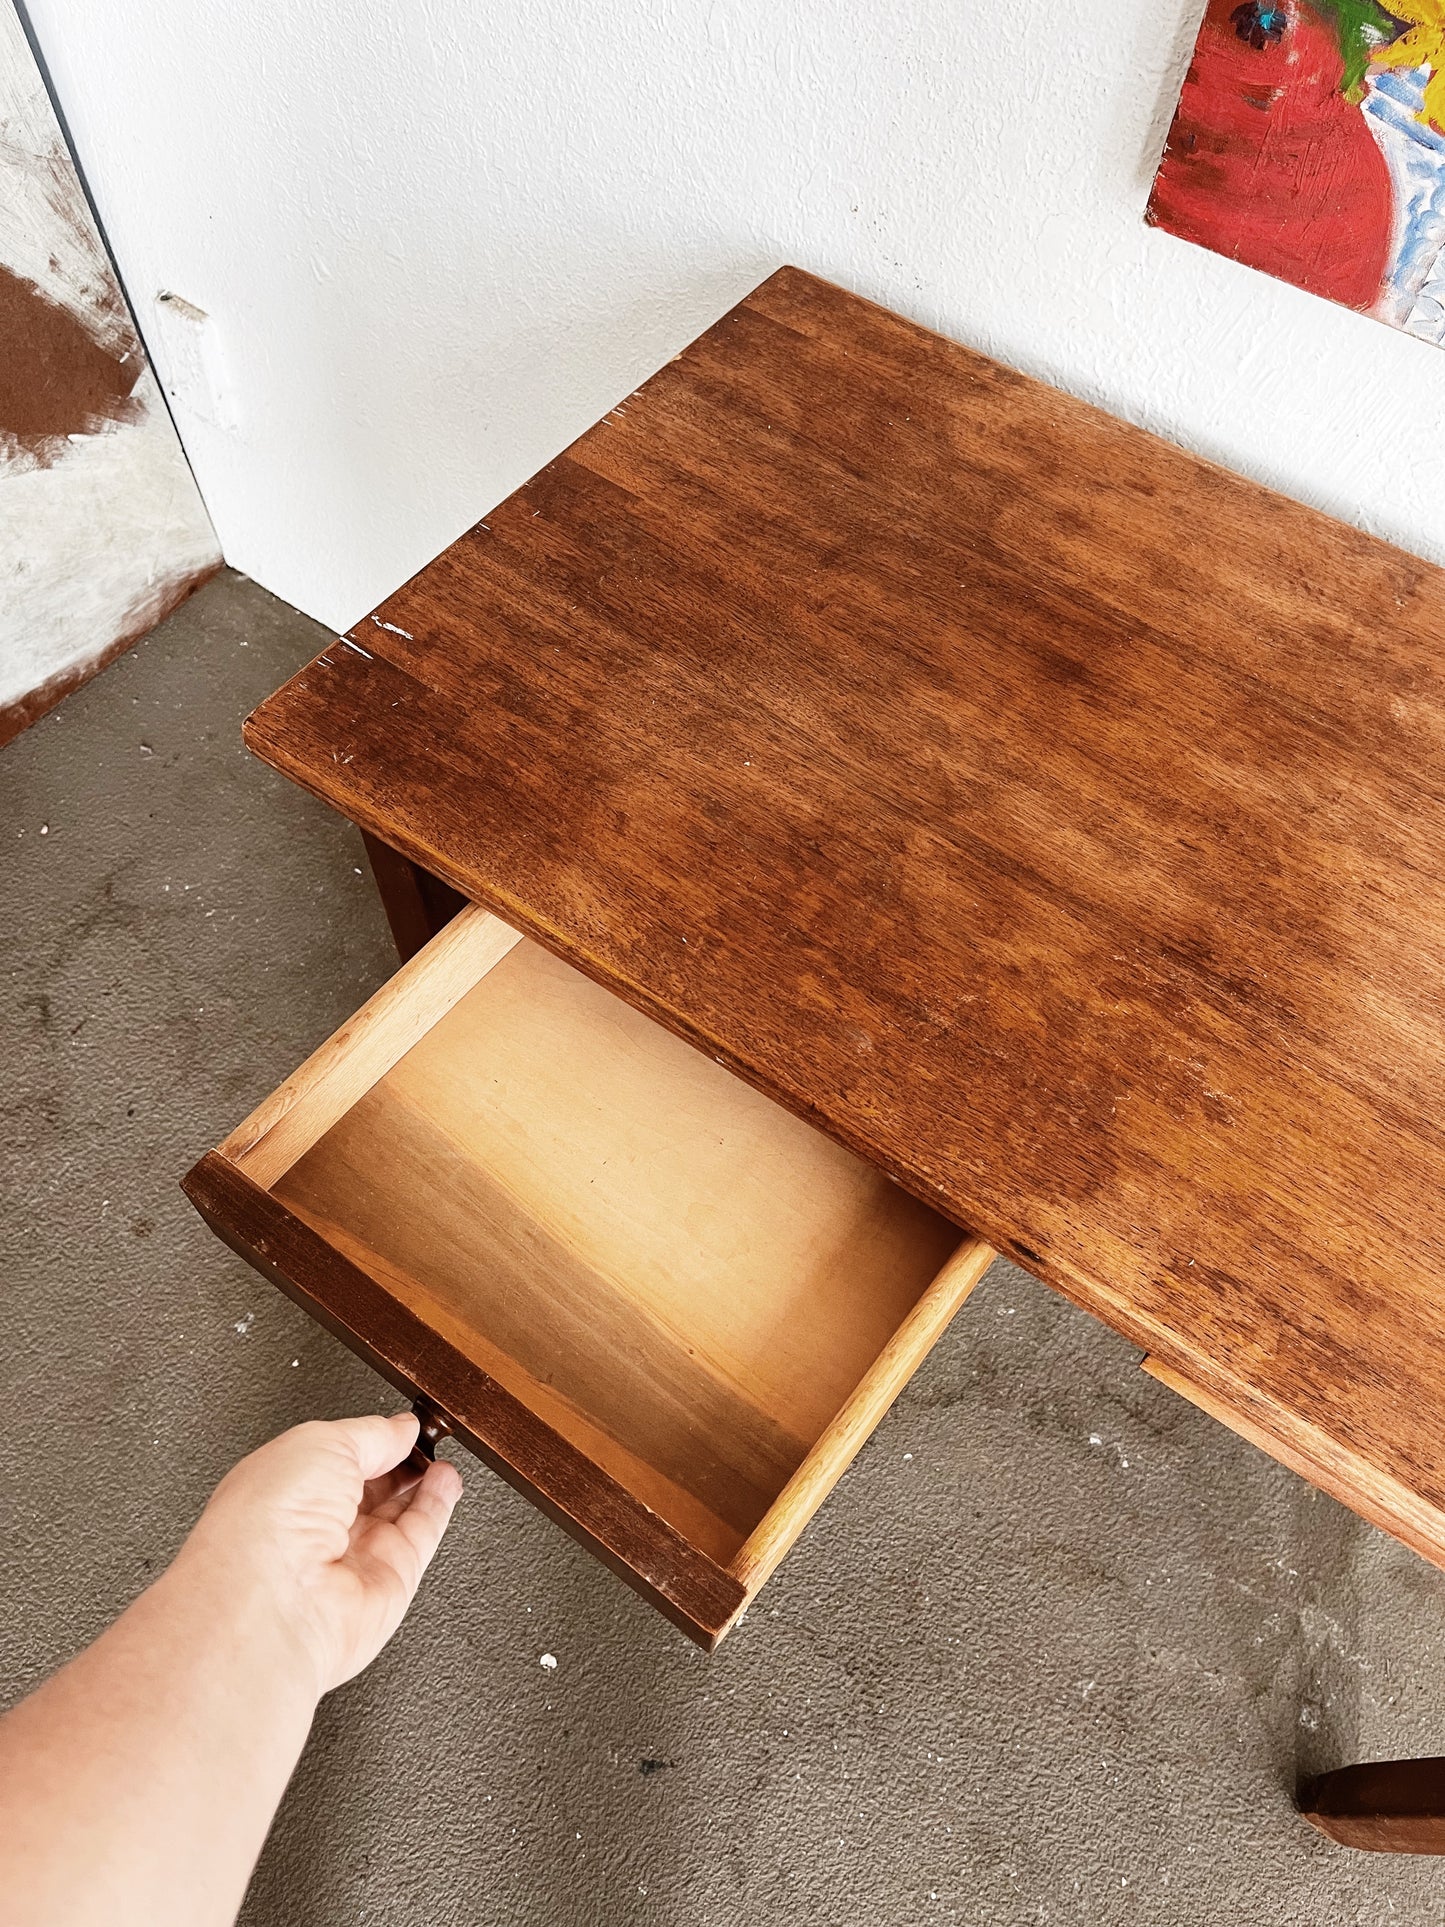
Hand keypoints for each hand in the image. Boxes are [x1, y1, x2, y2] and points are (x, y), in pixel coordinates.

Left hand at [172, 1413, 462, 1697]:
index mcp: (285, 1486)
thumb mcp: (323, 1442)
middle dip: (396, 1459)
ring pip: (398, 1511)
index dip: (368, 1437)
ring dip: (423, 1479)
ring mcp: (352, 1555)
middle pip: (368, 1485)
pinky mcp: (389, 1579)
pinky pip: (421, 1535)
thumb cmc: (268, 1521)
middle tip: (421, 1437)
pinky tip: (446, 1479)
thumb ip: (371, 1433)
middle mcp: (315, 1525)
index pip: (336, 1456)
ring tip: (438, 1453)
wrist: (275, 1599)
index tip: (395, 1424)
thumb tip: (400, 1429)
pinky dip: (438, 1505)